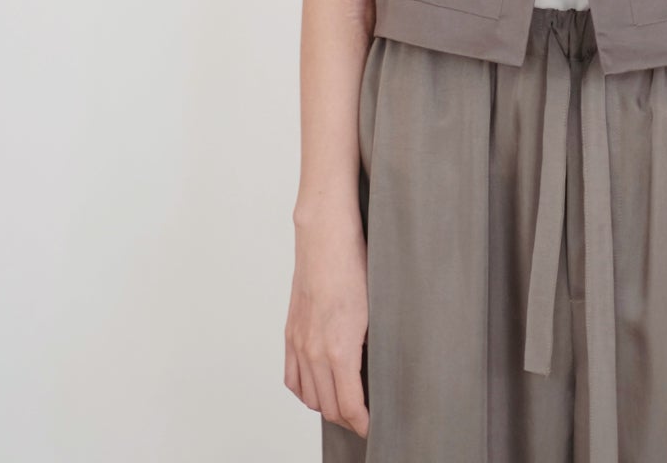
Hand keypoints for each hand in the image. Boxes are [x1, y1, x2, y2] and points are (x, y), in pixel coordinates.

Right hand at [284, 213, 370, 437]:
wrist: (326, 238)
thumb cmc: (355, 266)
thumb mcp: (374, 310)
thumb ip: (370, 347)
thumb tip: (375, 372)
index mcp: (339, 350)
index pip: (349, 406)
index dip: (363, 423)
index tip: (374, 426)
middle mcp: (314, 352)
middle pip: (328, 407)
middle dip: (348, 418)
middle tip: (364, 416)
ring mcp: (299, 343)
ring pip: (309, 397)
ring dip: (327, 406)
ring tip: (345, 404)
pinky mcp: (291, 333)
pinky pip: (292, 378)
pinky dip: (305, 390)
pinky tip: (318, 387)